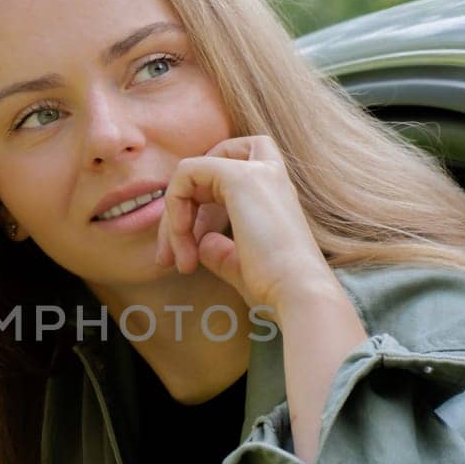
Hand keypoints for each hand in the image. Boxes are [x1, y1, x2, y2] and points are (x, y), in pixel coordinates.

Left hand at [154, 135, 333, 311]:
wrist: (297, 293)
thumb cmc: (275, 287)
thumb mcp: (241, 265)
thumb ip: (220, 251)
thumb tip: (201, 243)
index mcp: (274, 193)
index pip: (225, 178)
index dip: (199, 208)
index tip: (191, 250)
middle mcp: (269, 175)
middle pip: (205, 171)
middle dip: (178, 212)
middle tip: (167, 259)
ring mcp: (256, 171)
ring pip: (192, 172)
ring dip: (173, 216)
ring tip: (174, 260)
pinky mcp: (239, 176)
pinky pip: (186, 172)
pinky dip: (174, 205)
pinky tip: (182, 240)